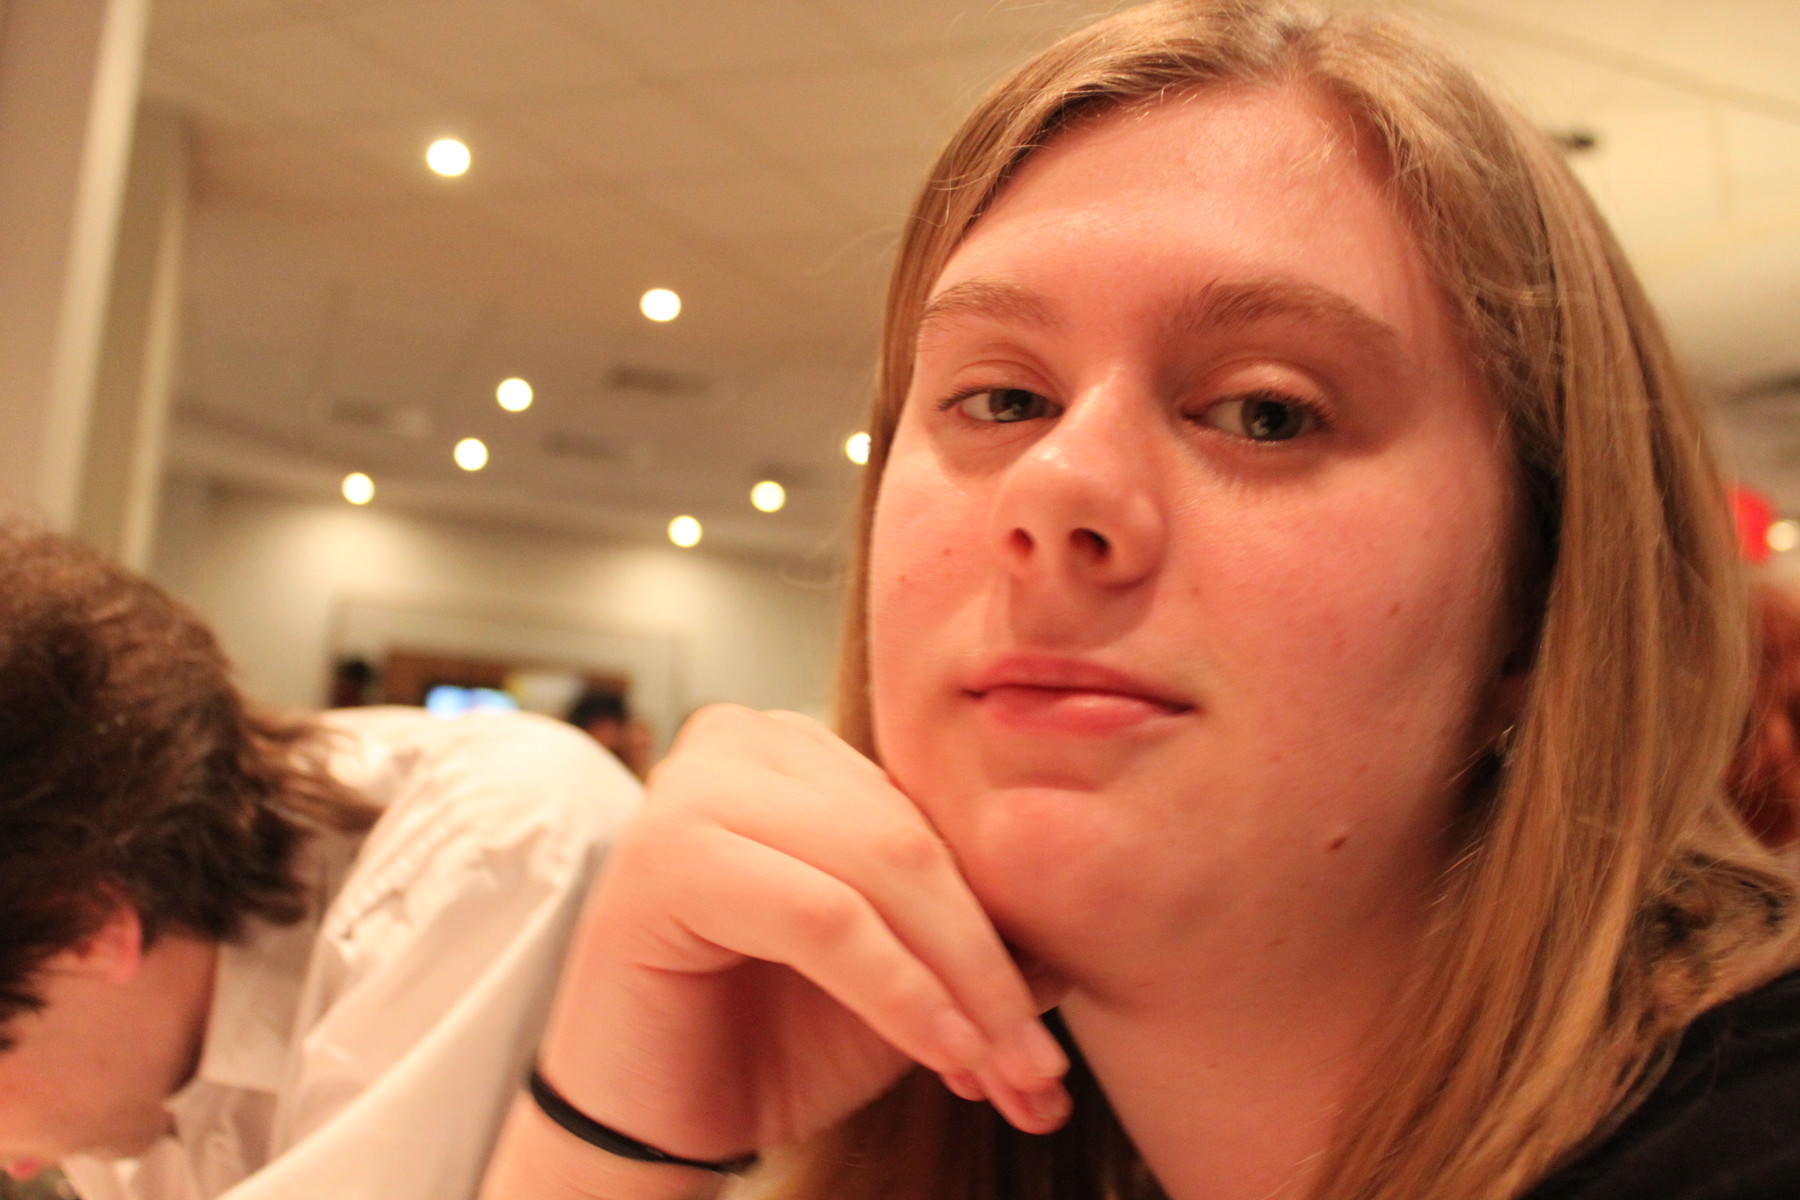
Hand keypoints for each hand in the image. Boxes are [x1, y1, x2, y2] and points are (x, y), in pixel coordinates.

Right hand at [532, 705, 1070, 1165]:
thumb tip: (1073, 939)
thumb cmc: (768, 1039)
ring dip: (959, 985)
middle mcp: (742, 739)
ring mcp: (694, 785)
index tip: (1051, 1042)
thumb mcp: (901, 985)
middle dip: (988, 966)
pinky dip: (899, 992)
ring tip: (1004, 1074)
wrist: (652, 1119)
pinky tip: (943, 1053)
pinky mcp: (666, 853)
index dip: (1004, 928)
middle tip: (1040, 1072)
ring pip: (880, 870)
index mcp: (798, 746)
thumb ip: (976, 939)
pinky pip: (825, 917)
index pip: (934, 818)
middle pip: (914, 840)